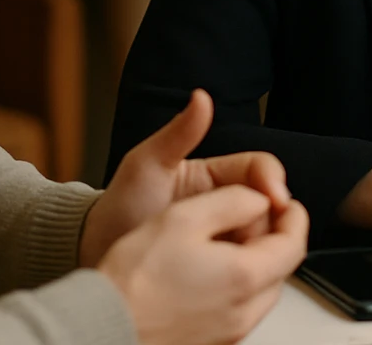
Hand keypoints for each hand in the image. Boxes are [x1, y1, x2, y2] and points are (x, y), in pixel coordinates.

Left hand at [81, 89, 293, 266]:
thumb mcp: (146, 164)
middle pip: (267, 205)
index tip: (276, 201)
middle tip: (254, 239)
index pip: (260, 169)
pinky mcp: (218, 265)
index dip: (273, 181)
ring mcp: (222, 235)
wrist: (95, 254)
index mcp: (215, 176)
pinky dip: (247, 268)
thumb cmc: (119, 207)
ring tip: (241, 261)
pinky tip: (236, 275)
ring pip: (262, 236)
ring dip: (260, 247)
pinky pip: (246, 263)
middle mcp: (224, 203)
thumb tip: (201, 97)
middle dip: (268, 220)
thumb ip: (178, 133)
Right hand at [99, 184, 309, 344]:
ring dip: (253, 265)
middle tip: (255, 218)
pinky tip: (203, 275)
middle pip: (280, 270)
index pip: (294, 244)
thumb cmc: (134, 278)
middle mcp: (243, 313)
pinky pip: (236, 313)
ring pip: (259, 293)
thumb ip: (234, 200)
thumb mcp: (185, 216)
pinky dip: (233, 289)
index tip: (287, 202)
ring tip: (223, 244)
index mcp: (245, 277)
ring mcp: (227, 335)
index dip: (294, 216)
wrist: (98, 327)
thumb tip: (260, 199)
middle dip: (273, 240)